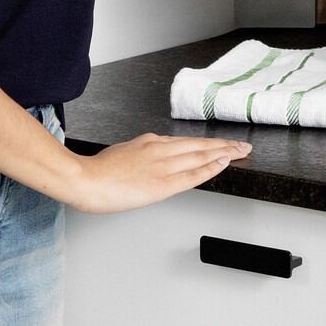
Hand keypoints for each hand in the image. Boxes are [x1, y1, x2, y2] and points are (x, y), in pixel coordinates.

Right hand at [65, 131, 250, 213]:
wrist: (83, 179)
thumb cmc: (96, 171)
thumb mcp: (122, 153)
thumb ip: (140, 154)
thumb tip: (149, 162)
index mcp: (149, 142)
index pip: (185, 142)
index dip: (206, 143)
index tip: (221, 144)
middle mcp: (160, 149)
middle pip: (199, 145)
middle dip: (223, 145)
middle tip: (242, 145)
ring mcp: (162, 165)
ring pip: (200, 155)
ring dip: (224, 153)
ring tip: (241, 151)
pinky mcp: (162, 183)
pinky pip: (193, 174)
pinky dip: (211, 167)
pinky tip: (224, 164)